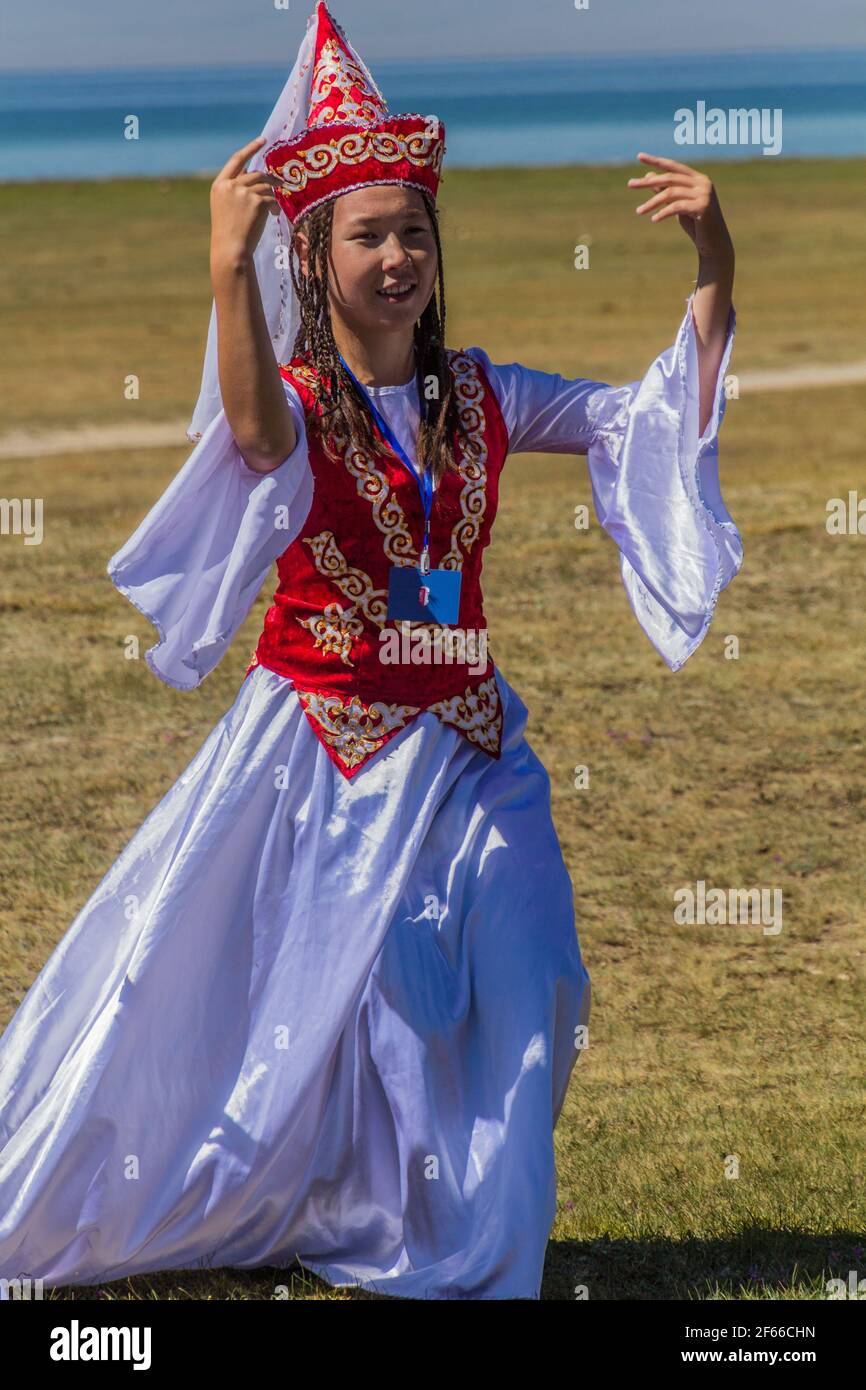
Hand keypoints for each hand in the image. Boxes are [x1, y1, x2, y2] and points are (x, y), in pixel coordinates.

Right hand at [210, 135, 281, 267]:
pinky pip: (271, 199)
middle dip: (270, 178)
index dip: (251, 149)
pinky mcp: (257, 202)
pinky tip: (273, 215)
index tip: (263, 140)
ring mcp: (243, 192)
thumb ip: (237, 190)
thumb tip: (257, 177)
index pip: (237, 160)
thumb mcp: (226, 206)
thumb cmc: (229, 232)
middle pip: (255, 173)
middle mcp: (230, 185)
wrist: (231, 249)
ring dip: (274, 193)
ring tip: (275, 203)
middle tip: (280, 183)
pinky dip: (274, 206)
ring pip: (266, 186)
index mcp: (219, 185)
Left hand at [627, 152, 733, 262]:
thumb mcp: (677, 205)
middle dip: (648, 182)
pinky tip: (654, 219)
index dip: (656, 160)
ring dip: (652, 202)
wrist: (714, 243)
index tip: (639, 156)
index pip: (673, 166)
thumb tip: (648, 175)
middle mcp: (703, 182)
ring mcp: (704, 194)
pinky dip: (663, 213)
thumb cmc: (696, 224)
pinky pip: (677, 207)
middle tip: (630, 184)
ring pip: (671, 193)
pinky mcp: (703, 206)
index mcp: (698, 178)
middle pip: (670, 178)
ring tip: (639, 211)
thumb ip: (666, 190)